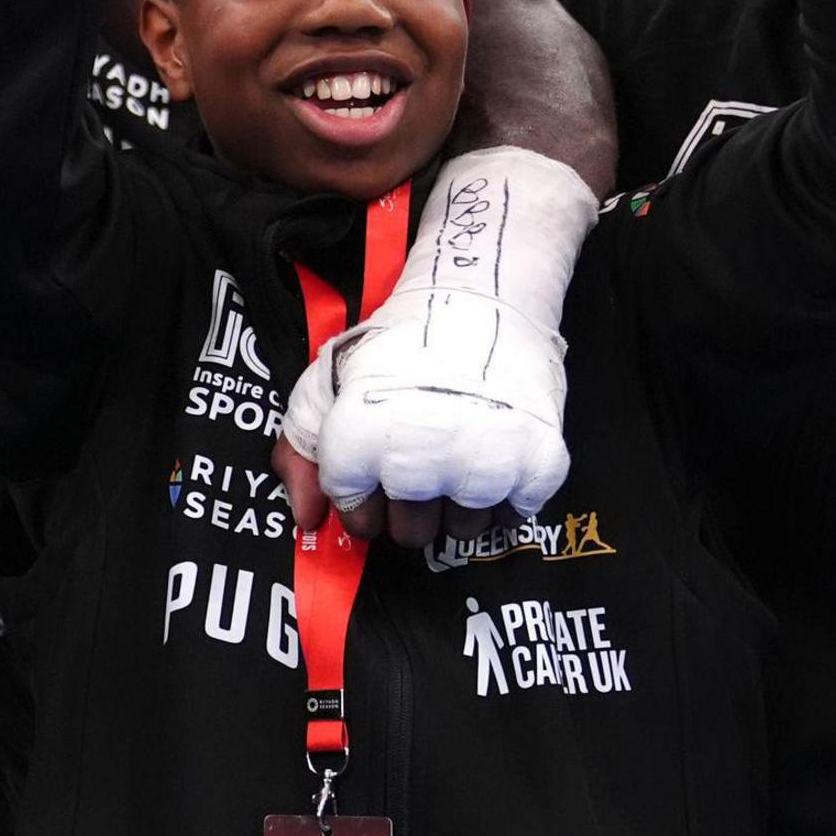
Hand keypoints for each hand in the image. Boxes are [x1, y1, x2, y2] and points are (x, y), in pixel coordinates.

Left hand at [275, 288, 570, 549]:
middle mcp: (420, 461)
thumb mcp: (325, 386)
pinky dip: (507, 494)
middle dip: (409, 505)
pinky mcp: (535, 463)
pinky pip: (514, 514)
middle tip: (418, 460)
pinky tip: (492, 456)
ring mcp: (482, 465)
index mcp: (360, 441)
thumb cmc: (395, 348)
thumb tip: (310, 519)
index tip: (373, 472)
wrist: (476, 301)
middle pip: (412, 534)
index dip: (362, 498)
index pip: (357, 518)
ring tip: (458, 453)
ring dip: (459, 502)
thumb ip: (300, 455)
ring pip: (465, 531)